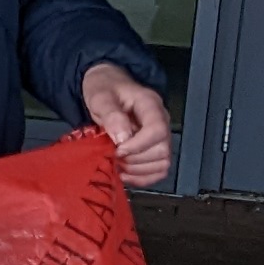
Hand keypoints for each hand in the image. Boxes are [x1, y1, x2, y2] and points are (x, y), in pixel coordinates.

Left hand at [81, 65, 174, 188]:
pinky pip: (158, 170)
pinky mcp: (154, 148)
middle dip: (135, 160)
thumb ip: (111, 115)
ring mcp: (160, 136)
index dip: (138, 145)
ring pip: (162, 163)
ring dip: (138, 170)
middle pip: (162, 150)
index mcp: (150, 105)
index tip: (118, 150)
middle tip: (114, 157)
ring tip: (117, 165)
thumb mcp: (101, 97)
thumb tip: (122, 138)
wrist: (107, 87)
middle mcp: (161, 121)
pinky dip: (142, 178)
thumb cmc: (105, 89)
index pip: (158, 130)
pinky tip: (124, 174)